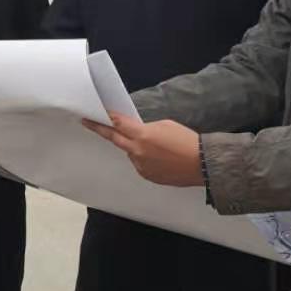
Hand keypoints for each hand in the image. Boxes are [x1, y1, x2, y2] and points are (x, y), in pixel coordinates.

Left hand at [83, 115, 204, 186]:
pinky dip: (145, 159)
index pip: (119, 124)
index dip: (107, 118)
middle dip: (102, 130)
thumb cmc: (187, 141)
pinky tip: (161, 158)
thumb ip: (145, 128)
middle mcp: (138, 152)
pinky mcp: (147, 176)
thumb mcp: (165, 125)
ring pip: (131, 152)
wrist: (201, 164)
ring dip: (136, 147)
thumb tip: (137, 131)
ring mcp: (141, 166)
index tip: (95, 114)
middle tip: (89, 123)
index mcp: (142, 136)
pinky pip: (140, 164)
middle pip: (115, 139)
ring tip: (158, 147)